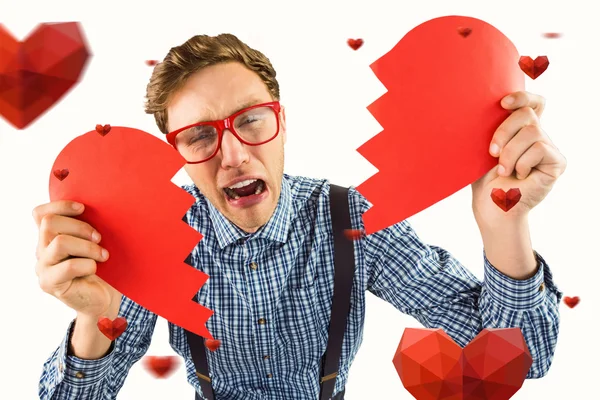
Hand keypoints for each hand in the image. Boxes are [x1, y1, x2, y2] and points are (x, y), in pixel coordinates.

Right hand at [33, 200, 121, 319]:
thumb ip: (87, 228)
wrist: (103, 299)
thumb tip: (101, 206)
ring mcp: (43, 267)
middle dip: (80, 226)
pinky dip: (89, 264)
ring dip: (87, 246)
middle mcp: (41, 250)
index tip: (83, 208)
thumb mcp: (94, 243)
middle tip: (99, 237)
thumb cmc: (102, 268)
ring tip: (102, 255)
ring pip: (60, 242)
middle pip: (50, 223)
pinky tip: (97, 268)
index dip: (59, 206)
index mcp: (50, 237)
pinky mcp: (50, 283)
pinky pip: (70, 265)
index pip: (40, 214)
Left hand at [471, 91, 566, 225]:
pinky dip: (523, 163)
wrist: (492, 206)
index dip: (522, 97)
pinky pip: (540, 148)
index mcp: (520, 130)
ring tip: (503, 169)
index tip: (502, 104)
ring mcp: (549, 148)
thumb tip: (475, 108)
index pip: (532, 103)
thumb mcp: (482, 150)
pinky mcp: (557, 162)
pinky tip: (519, 176)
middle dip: (503, 132)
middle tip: (491, 153)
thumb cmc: (484, 179)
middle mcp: (538, 136)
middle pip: (526, 114)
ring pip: (532, 132)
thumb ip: (488, 129)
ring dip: (510, 152)